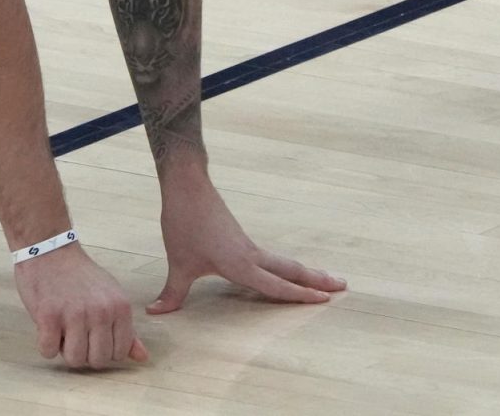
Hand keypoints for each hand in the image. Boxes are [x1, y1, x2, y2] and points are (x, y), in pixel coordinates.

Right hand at [13, 242, 149, 367]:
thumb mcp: (111, 297)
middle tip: (75, 333)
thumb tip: (142, 357)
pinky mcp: (49, 315)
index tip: (92, 336)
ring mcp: (75, 314)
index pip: (119, 353)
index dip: (103, 350)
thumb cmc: (80, 276)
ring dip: (65, 351)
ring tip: (62, 330)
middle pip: (97, 361)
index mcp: (120, 307)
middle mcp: (101, 312)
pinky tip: (48, 328)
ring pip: (75, 360)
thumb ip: (126, 329)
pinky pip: (49, 351)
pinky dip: (46, 345)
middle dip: (85, 353)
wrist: (50, 250)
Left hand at [148, 175, 346, 314]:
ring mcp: (247, 245)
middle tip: (343, 286)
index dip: (299, 295)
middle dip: (316, 281)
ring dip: (304, 271)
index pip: (276, 285)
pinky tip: (285, 270)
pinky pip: (270, 258)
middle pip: (290, 270)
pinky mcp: (241, 238)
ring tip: (326, 278)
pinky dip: (285, 266)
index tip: (325, 300)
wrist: (187, 186)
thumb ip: (172, 293)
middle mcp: (251, 255)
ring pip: (283, 261)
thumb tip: (155, 313)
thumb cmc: (184, 224)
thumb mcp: (178, 263)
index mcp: (240, 264)